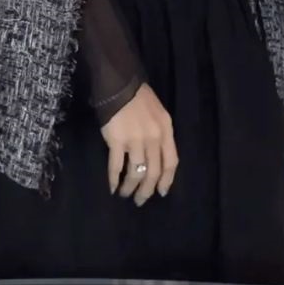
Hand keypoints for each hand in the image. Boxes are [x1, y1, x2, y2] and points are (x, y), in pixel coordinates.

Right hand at [100, 83, 178, 205]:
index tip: (161, 192)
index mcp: (166, 131)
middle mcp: (153, 138)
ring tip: (125, 194)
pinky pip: (116, 166)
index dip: (166, 180)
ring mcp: (135, 140)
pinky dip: (114, 179)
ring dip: (130, 187)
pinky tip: (112, 187)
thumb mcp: (159, 115)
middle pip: (153, 171)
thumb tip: (156, 158)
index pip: (171, 162)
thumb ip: (160, 135)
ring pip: (136, 173)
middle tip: (140, 200)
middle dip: (147, 190)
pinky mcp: (117, 141)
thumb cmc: (139, 98)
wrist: (119, 84)